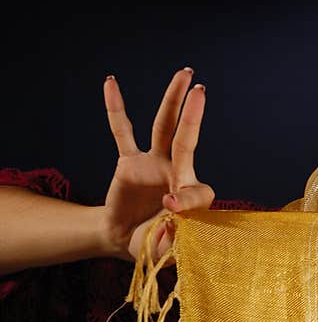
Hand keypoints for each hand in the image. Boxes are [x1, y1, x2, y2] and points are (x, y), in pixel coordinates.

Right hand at [101, 67, 214, 262]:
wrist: (128, 239)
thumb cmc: (154, 243)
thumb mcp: (165, 248)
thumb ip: (173, 237)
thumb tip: (170, 209)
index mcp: (192, 194)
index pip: (195, 191)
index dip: (184, 200)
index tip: (170, 209)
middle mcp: (176, 171)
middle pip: (186, 138)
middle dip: (193, 115)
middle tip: (200, 90)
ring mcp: (153, 163)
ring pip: (163, 127)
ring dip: (172, 100)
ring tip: (185, 73)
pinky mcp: (129, 163)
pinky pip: (121, 132)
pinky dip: (115, 108)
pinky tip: (111, 83)